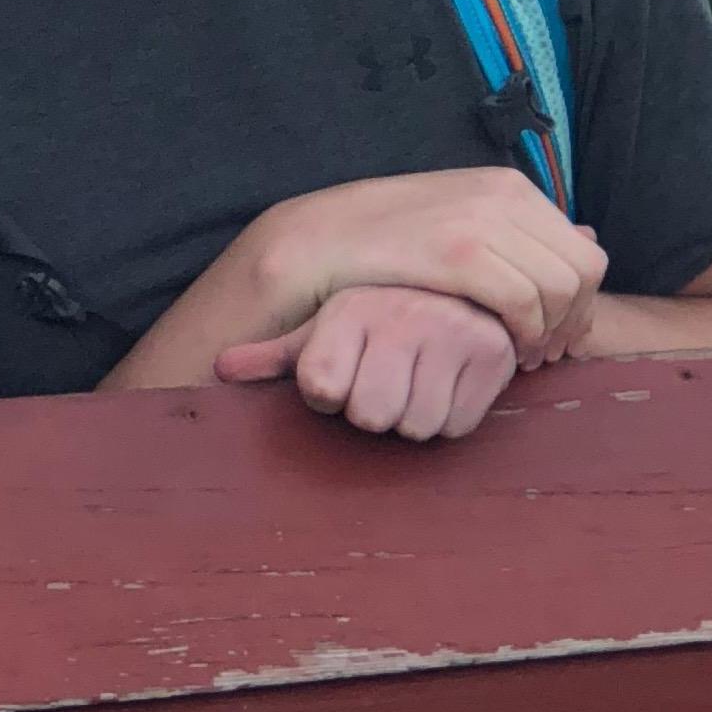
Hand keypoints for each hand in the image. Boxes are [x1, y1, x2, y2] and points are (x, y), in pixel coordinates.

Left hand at [216, 286, 520, 440]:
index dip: (326, 396)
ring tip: (415, 378)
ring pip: (416, 424)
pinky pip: (457, 424)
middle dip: (373, 410)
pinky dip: (450, 415)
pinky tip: (446, 382)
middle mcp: (402, 313)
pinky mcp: (493, 352)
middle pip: (370, 416)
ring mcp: (452, 330)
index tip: (337, 376)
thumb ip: (273, 354)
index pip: (321, 388)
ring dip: (413, 415)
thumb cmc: (372, 321)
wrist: (454, 287)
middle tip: (383, 380)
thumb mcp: (321, 331)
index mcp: (351, 307)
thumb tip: (218, 367)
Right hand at [248, 171, 606, 368]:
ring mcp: (482, 220)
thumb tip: (587, 236)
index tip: (560, 336)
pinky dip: (524, 334)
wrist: (321, 240)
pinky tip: (504, 351)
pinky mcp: (457, 251)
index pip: (585, 250)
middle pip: (584, 270)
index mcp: (510, 187)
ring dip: (550, 333)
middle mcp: (504, 195)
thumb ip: (517, 231)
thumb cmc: (389, 242)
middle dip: (574, 321)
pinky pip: (522, 300)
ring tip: (524, 358)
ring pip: (560, 288)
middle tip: (547, 354)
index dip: (584, 303)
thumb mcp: (461, 221)